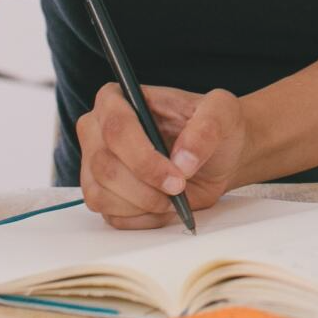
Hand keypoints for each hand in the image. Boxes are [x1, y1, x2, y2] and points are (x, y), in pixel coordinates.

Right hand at [78, 85, 245, 227]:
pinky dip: (143, 218)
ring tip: (174, 195)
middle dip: (146, 186)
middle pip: (104, 166)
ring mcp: (95, 165)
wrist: (218, 155)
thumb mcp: (221, 112)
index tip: (175, 176)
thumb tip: (182, 161)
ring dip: (144, 203)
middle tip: (179, 189)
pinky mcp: (102, 195)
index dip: (143, 158)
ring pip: (102, 195)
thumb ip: (206, 129)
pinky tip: (165, 205)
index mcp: (118, 99)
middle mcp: (98, 130)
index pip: (116, 128)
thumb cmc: (213, 125)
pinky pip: (112, 217)